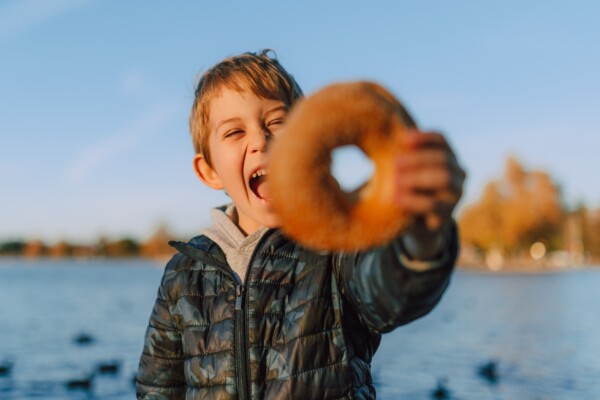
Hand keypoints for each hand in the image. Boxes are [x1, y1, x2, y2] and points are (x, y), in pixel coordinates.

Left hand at [394, 129, 465, 259]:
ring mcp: (456, 194)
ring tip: (394, 181)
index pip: (441, 140)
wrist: (416, 226)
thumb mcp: (405, 172)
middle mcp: (458, 173)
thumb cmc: (407, 190)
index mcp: (448, 157)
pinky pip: (433, 204)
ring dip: (417, 177)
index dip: (424, 137)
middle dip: (418, 159)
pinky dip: (412, 200)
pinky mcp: (447, 214)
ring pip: (443, 179)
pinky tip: (395, 198)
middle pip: (443, 159)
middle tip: (394, 163)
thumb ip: (402, 158)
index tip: (404, 138)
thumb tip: (387, 138)